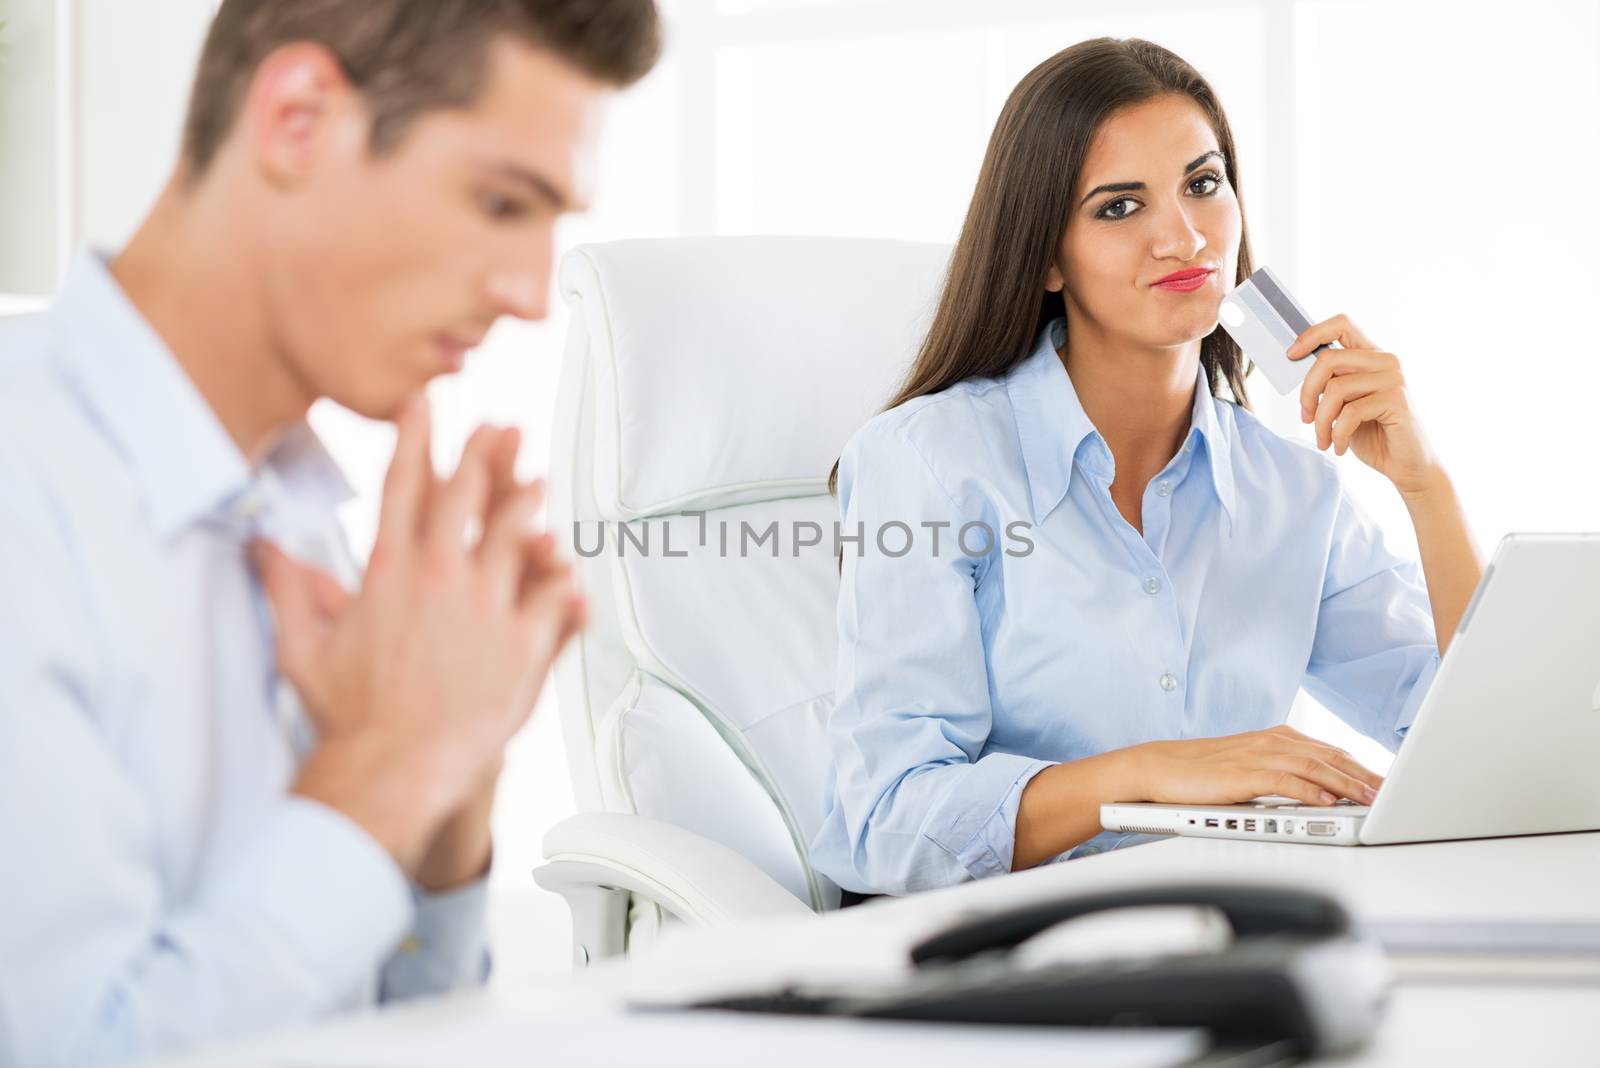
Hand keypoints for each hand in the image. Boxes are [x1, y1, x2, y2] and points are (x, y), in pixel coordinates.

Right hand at [254, 396, 585, 870]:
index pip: (404, 486)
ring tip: (539, 479)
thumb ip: (288, 590)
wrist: (396, 766)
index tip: (428, 405)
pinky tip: (569, 569)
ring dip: (529, 502)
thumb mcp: (303, 648)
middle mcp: (441, 576)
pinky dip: (562, 581)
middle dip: (485, 453)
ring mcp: (487, 606)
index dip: (418, 438)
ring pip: (519, 534)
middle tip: (503, 425)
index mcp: (390, 571)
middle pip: (468, 495)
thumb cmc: (349, 715)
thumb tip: (263, 548)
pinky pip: (554, 596)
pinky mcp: (524, 641)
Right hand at [1129, 724, 1383, 806]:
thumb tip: (1322, 794)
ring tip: (1373, 800)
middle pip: (1331, 756)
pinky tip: (1329, 800)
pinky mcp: (1244, 772)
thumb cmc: (1203, 773)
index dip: (1363, 768)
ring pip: (1315, 766)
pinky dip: (1311, 790)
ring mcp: (1259, 754)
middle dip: (1366, 776)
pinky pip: (1286, 780)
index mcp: (1277, 738)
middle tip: (1394, 794)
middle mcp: (1273, 741)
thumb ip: (1286, 775)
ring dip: (1348, 784)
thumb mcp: (1251, 770)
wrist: (1160, 767)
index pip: (1331, 752)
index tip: (1388, 784)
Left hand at [1288, 314, 1442, 494]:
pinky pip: (1350, 413)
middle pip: (1328, 359)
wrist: (1406, 464)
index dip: (1311, 335)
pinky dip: (1337, 434)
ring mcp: (1394, 379)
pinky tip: (1339, 446)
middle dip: (1307, 392)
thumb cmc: (1372, 432)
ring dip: (1321, 421)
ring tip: (1324, 440)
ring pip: (1335, 389)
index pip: (1341, 324)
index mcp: (1371, 356)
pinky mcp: (1397, 400)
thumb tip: (1295, 365)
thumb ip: (1329, 382)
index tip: (1290, 355)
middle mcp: (1385, 361)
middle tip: (1306, 418)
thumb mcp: (1344, 403)